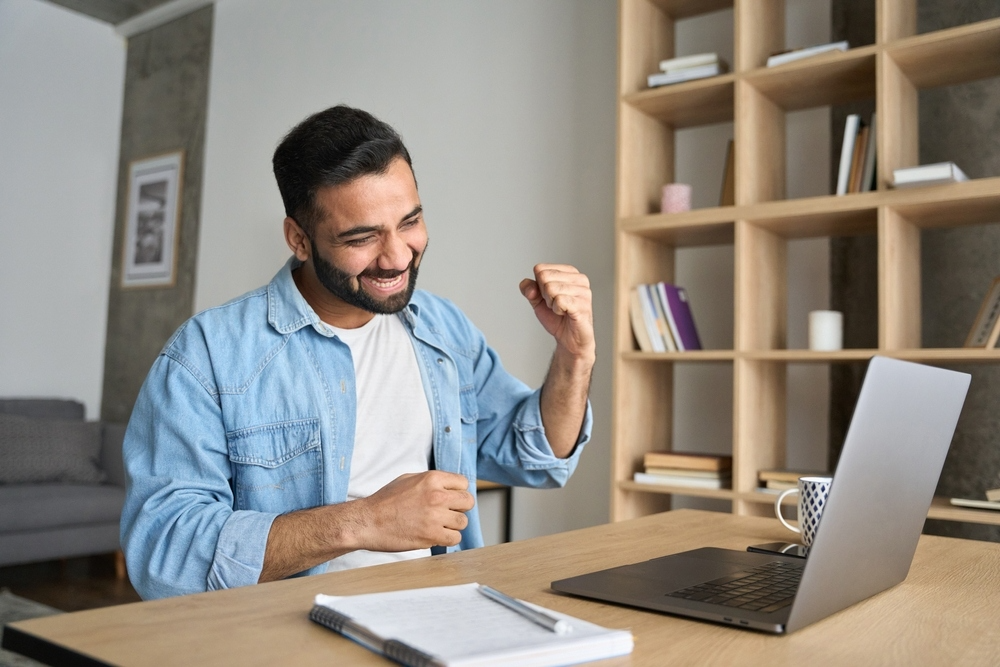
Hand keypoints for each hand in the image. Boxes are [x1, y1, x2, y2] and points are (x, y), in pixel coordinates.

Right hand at [356, 471, 474, 550]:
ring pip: (463, 522)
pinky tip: (435, 535)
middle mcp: (437, 495)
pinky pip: (455, 538)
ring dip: (453, 525)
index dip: (457, 492)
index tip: (450, 499)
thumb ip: (431, 481)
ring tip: (438, 525)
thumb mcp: (409, 479)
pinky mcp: (432, 535)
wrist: (367, 521)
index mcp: (432, 478)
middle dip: (459, 508)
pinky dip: (448, 539)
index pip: (463, 483)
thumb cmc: (384, 501)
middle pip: (468, 501)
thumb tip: (449, 485)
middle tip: (447, 513)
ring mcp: (435, 516)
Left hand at [519, 264, 594, 361]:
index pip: (540, 269)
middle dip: (545, 295)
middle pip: (544, 277)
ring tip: (561, 310)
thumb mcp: (537, 300)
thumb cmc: (557, 318)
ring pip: (551, 288)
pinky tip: (565, 313)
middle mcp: (579, 279)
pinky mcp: (583, 304)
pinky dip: (557, 310)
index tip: (549, 296)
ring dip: (551, 304)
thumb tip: (529, 287)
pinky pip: (559, 300)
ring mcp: (583, 291)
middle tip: (556, 305)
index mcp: (569, 272)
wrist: (569, 339)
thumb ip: (528, 289)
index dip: (538, 286)